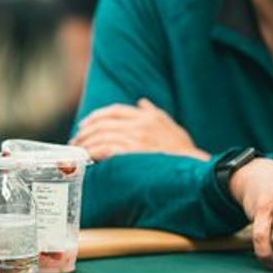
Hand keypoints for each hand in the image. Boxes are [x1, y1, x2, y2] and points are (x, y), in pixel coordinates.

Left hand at [70, 98, 208, 160]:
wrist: (196, 170)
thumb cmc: (184, 153)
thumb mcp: (171, 127)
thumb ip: (155, 113)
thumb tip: (142, 103)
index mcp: (147, 117)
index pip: (114, 111)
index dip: (97, 116)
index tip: (86, 123)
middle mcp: (140, 125)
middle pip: (103, 123)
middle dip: (86, 131)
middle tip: (76, 141)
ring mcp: (136, 139)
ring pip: (101, 136)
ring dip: (85, 143)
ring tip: (78, 151)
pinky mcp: (133, 153)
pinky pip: (106, 150)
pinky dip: (93, 152)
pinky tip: (87, 158)